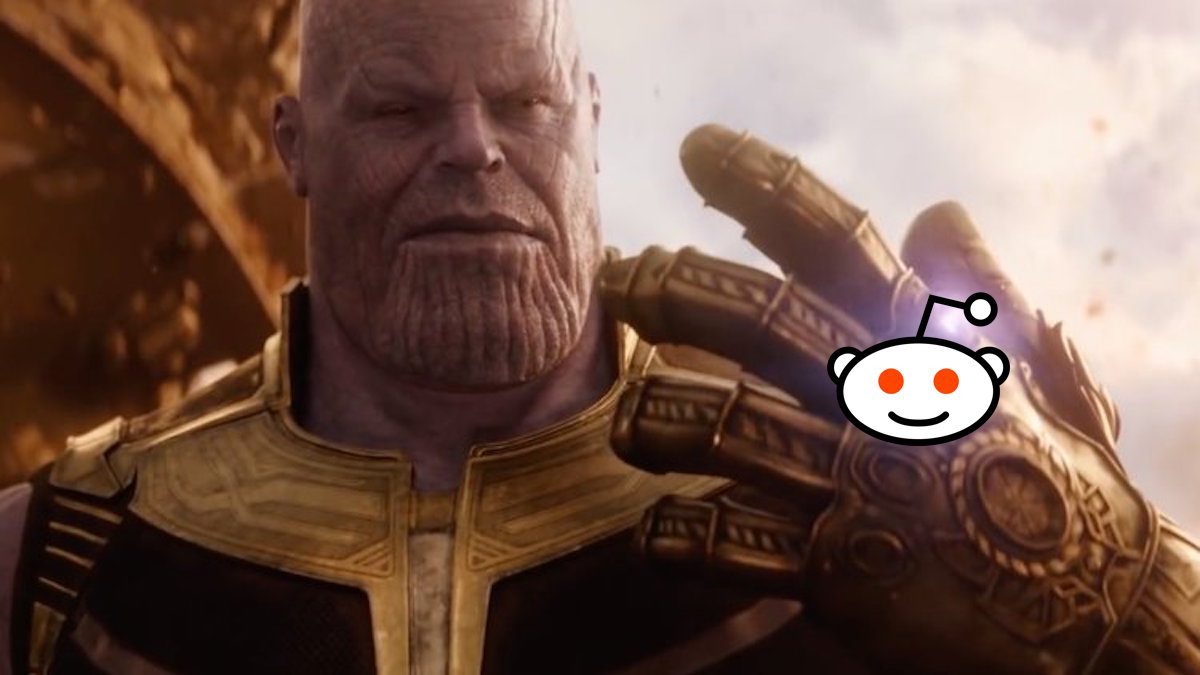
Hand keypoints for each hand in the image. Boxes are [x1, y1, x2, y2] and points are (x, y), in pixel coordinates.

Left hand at [599, 125, 1167, 673]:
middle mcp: (883, 400)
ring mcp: (860, 484)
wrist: (1102, 613)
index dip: (764, 186)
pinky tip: (652, 534)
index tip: (699, 146)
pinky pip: (733, 545)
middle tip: (620, 275)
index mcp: (922, 346)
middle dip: (681, 289)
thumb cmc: (1052, 483)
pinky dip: (681, 538)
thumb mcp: (1030, 374)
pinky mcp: (841, 571)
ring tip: (626, 422)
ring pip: (732, 426)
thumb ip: (980, 290)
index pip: (837, 241)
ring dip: (663, 415)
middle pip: (764, 320)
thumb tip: (941, 209)